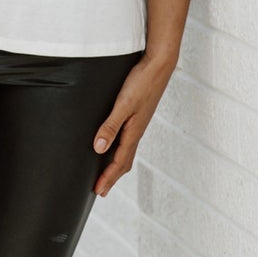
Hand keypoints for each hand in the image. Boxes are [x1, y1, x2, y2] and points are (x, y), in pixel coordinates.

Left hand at [89, 54, 174, 197]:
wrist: (159, 65)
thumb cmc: (142, 82)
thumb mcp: (123, 104)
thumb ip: (110, 126)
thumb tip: (98, 149)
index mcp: (134, 132)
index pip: (118, 162)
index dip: (107, 177)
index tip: (98, 191)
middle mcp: (137, 131)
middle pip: (124, 161)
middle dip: (112, 177)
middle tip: (101, 190)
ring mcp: (139, 124)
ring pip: (127, 151)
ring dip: (116, 165)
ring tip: (107, 173)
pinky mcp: (138, 115)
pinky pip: (129, 140)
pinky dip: (120, 150)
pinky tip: (114, 145)